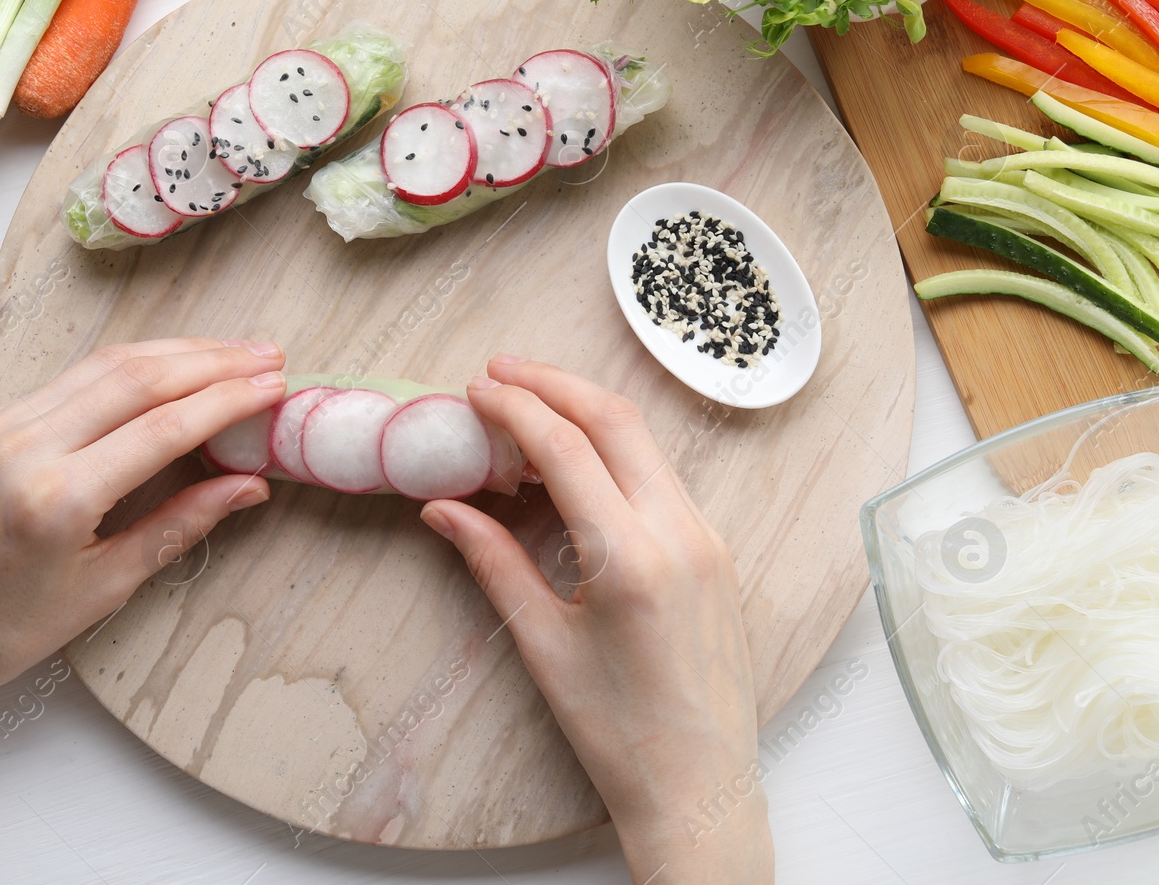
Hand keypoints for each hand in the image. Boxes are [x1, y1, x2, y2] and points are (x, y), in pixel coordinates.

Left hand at [0, 337, 286, 708]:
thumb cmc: (5, 630)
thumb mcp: (105, 586)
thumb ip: (181, 525)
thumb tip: (249, 485)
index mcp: (57, 497)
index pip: (163, 426)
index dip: (228, 399)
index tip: (275, 386)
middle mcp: (24, 447)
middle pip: (137, 377)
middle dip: (211, 361)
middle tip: (268, 355)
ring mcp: (0, 425)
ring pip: (103, 365)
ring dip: (174, 353)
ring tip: (232, 352)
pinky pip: (71, 379)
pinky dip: (129, 367)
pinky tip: (168, 367)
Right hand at [420, 356, 772, 884]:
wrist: (699, 787)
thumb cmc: (619, 731)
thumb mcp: (543, 643)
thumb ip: (493, 562)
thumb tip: (442, 509)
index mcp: (631, 557)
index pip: (565, 447)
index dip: (515, 407)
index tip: (476, 388)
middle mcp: (680, 534)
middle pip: (616, 420)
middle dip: (554, 384)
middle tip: (500, 371)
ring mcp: (707, 539)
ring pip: (645, 443)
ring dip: (586, 412)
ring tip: (529, 408)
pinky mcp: (717, 552)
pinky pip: (662, 478)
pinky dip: (615, 453)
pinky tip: (577, 462)